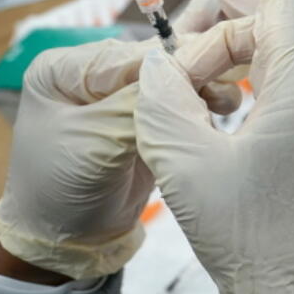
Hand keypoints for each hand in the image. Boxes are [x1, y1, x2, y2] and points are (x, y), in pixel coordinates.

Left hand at [0, 0, 246, 280]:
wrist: (67, 240)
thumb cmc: (62, 189)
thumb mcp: (97, 142)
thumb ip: (135, 102)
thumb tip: (179, 68)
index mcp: (65, 69)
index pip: (130, 54)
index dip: (173, 62)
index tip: (216, 69)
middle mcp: (93, 73)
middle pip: (155, 60)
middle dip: (194, 69)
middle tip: (231, 81)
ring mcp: (120, 94)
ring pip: (172, 75)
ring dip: (204, 83)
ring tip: (229, 100)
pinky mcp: (144, 115)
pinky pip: (178, 97)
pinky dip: (202, 97)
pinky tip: (225, 102)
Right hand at [136, 0, 293, 293]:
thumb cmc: (247, 238)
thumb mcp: (181, 162)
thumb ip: (164, 96)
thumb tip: (162, 64)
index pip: (289, 2)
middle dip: (250, 13)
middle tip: (209, 15)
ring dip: (269, 45)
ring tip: (224, 52)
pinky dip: (289, 75)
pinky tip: (255, 94)